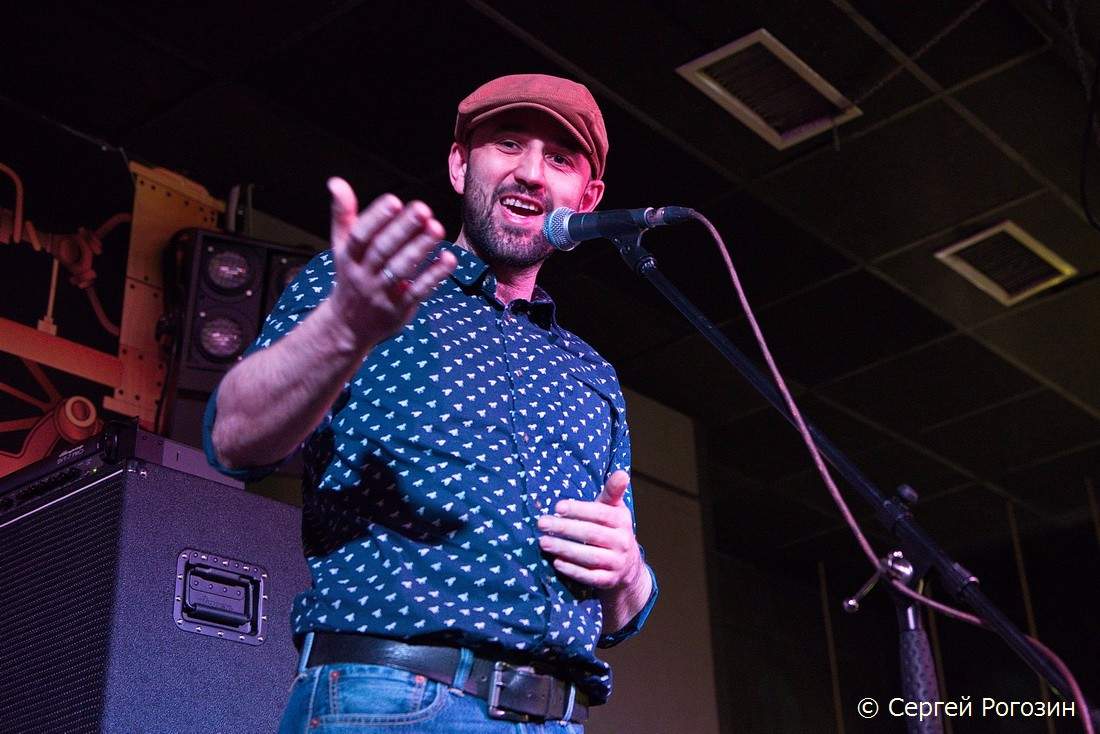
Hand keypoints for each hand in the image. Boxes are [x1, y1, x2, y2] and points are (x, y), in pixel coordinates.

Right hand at [326, 177, 456, 348]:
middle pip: (382, 250)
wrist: (348, 326)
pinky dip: (434, 275)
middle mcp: (363, 274)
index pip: (360, 235)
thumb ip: (343, 215)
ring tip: (437, 228)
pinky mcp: (400, 308)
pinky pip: (418, 291)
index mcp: (348, 256)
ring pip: (401, 270)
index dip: (375, 218)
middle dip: (402, 229)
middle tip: (423, 208)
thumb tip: (336, 182)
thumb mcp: (342, 247)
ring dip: (420, 248)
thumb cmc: (350, 275)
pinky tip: (449, 258)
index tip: (393, 200)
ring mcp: (382, 293)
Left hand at [536, 470, 644, 591]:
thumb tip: (621, 472)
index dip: (579, 510)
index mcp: (621, 521)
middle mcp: (622, 542)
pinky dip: (573, 571)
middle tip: (541, 523)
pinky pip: (590, 577)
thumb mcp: (615, 509)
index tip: (557, 507)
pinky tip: (556, 563)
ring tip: (543, 542)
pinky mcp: (609, 581)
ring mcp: (616, 563)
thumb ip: (612, 492)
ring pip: (589, 556)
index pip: (600, 513)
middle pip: (591, 534)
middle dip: (565, 528)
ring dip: (564, 549)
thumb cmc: (613, 529)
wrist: (629, 565)